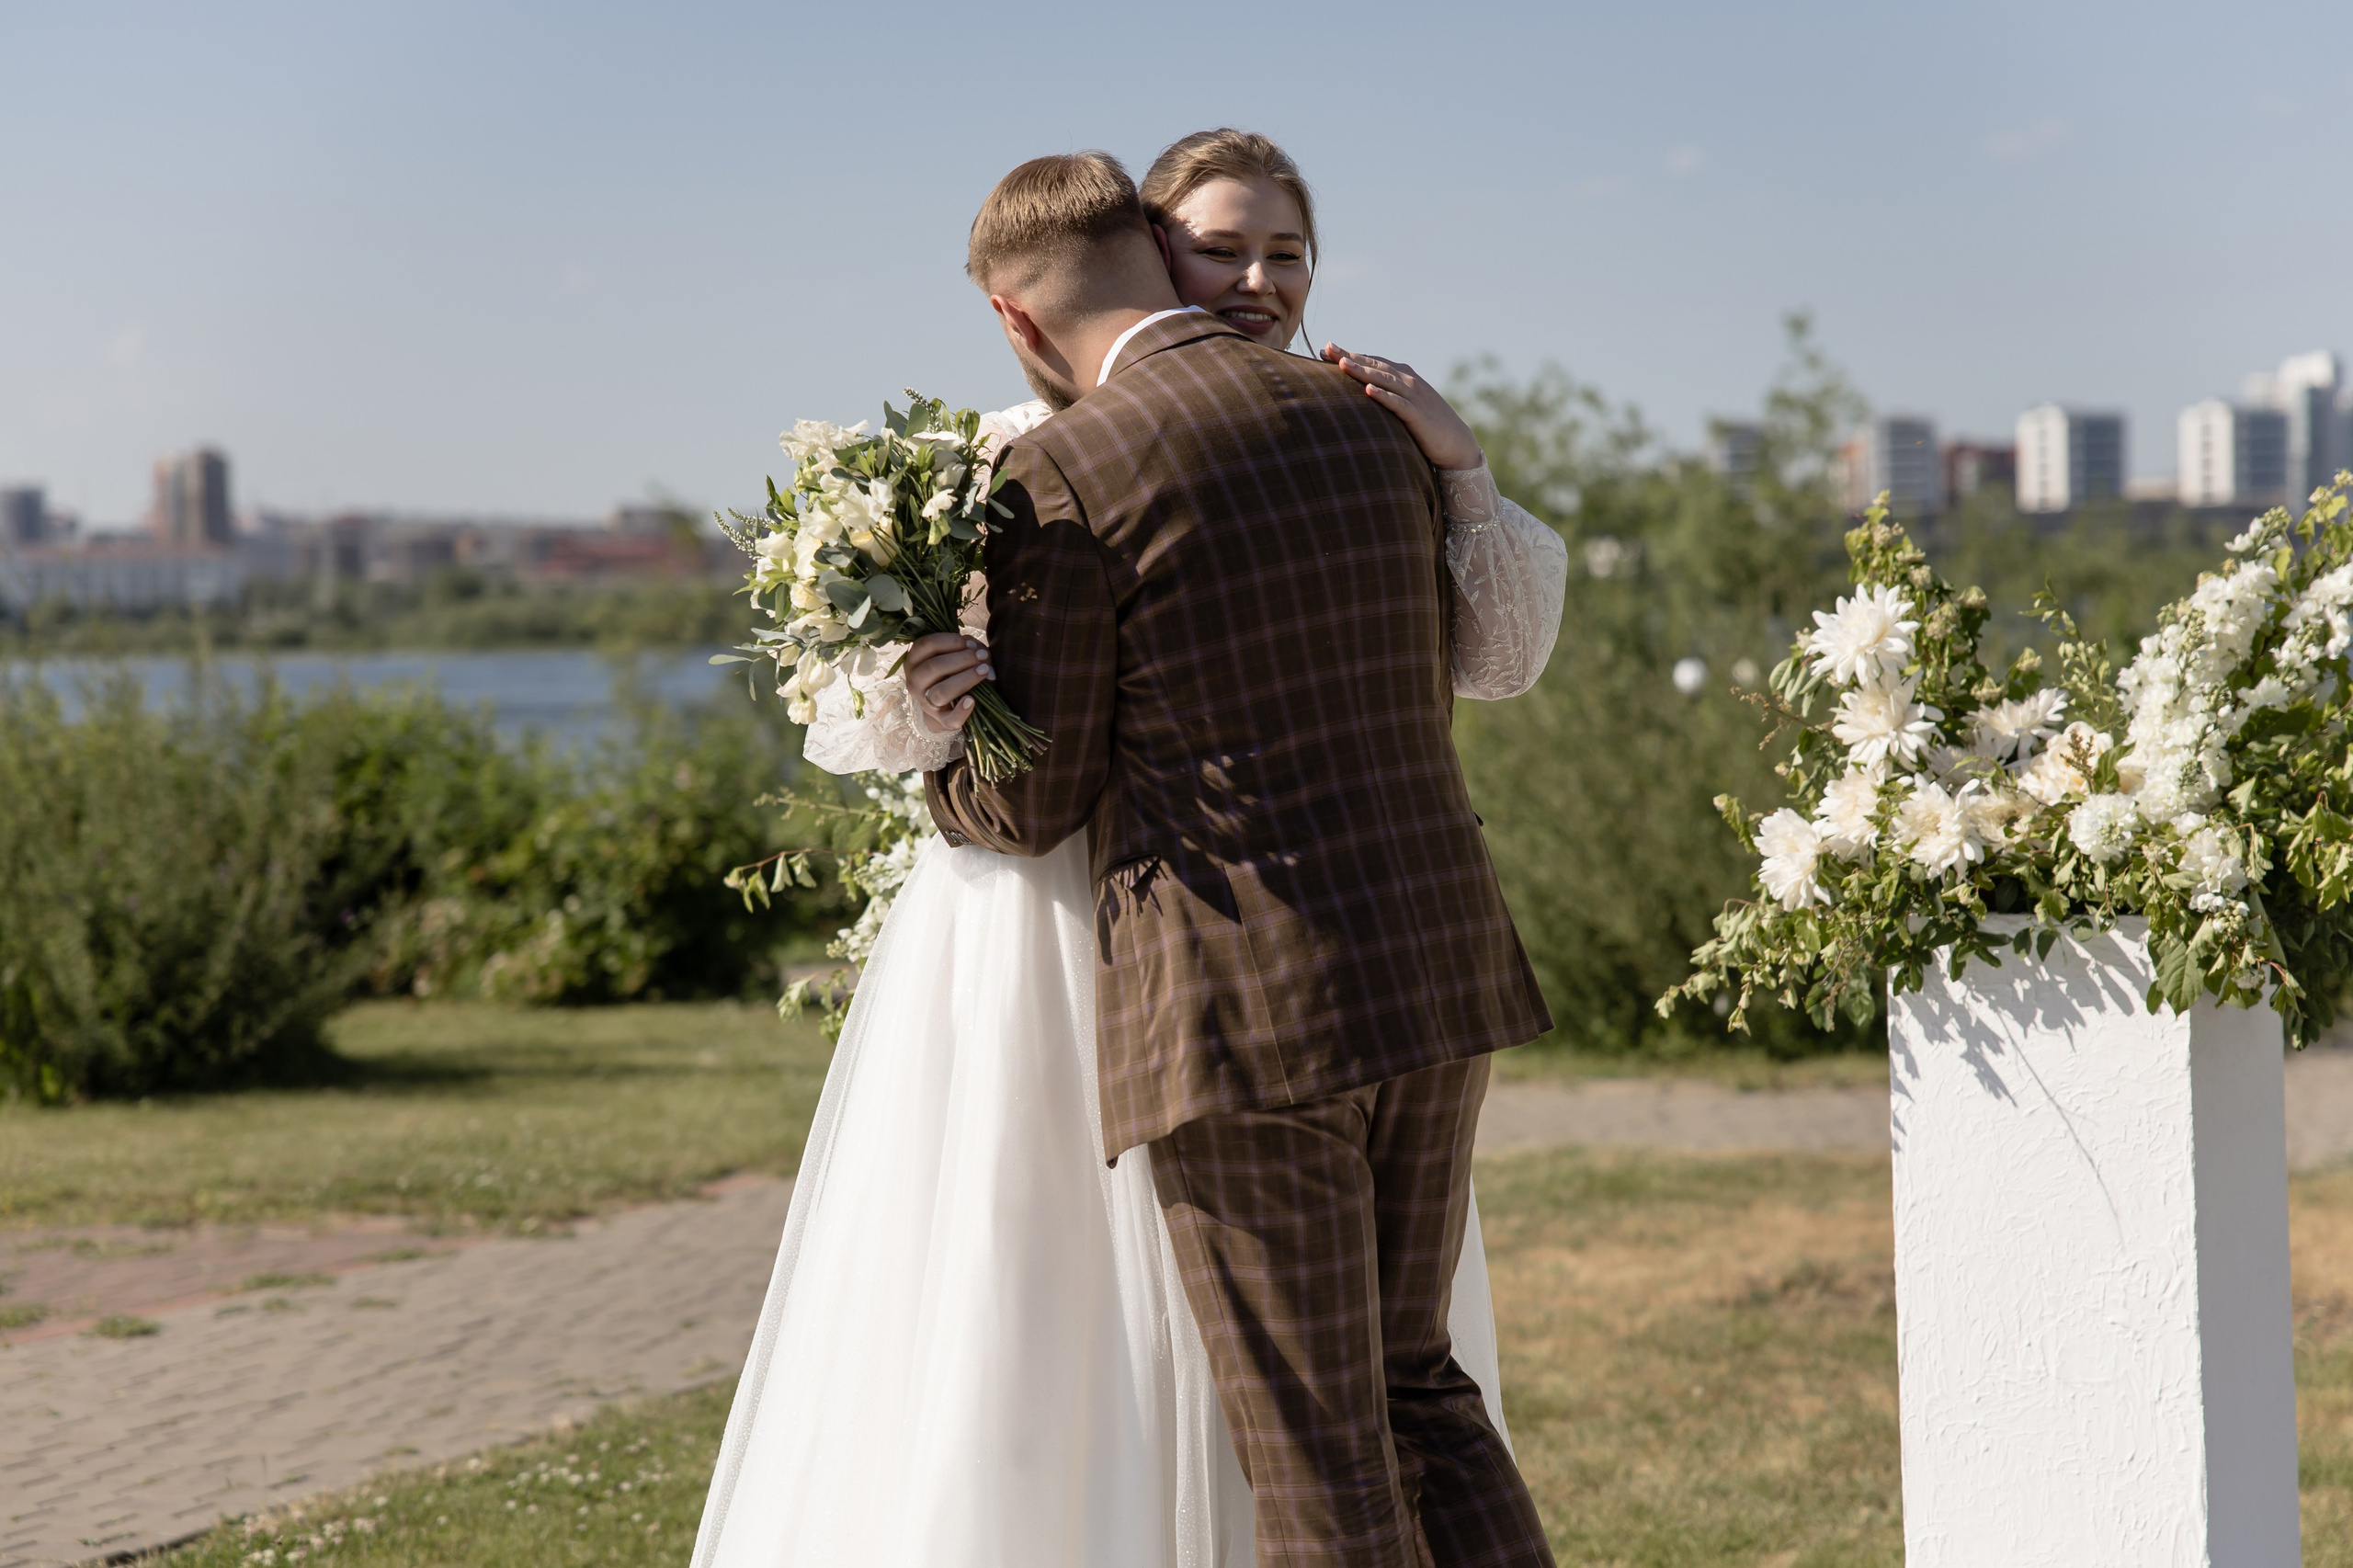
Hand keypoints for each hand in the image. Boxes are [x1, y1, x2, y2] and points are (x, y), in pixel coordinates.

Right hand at [905, 632, 991, 734]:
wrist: (951, 701)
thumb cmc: (954, 669)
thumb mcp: (957, 652)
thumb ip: (968, 647)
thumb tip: (980, 655)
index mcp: (914, 661)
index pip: (926, 645)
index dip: (949, 641)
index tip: (969, 643)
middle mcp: (915, 682)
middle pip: (933, 667)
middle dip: (961, 659)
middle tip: (982, 656)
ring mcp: (925, 703)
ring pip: (941, 692)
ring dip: (965, 679)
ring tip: (984, 671)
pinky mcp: (941, 720)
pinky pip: (950, 719)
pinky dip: (961, 711)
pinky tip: (972, 701)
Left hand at [1322, 343, 1483, 471]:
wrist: (1456, 443)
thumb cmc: (1427, 426)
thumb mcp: (1406, 406)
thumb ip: (1387, 396)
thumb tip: (1361, 394)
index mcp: (1403, 377)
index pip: (1373, 362)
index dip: (1350, 354)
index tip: (1325, 349)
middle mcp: (1408, 381)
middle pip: (1375, 366)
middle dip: (1350, 356)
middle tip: (1327, 348)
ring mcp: (1413, 397)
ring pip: (1384, 380)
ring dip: (1363, 371)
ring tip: (1342, 364)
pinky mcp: (1417, 415)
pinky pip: (1398, 403)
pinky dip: (1383, 396)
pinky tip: (1368, 390)